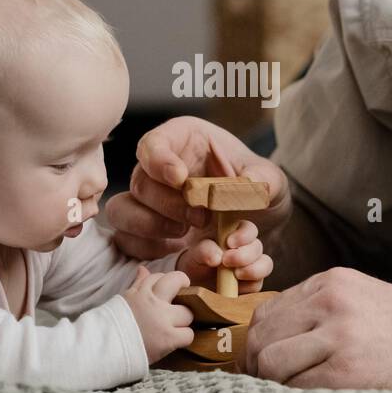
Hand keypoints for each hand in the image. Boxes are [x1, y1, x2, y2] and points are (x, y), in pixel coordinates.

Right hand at [106, 116, 290, 260]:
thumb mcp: (269, 178)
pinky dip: (149, 250)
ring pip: (122, 212)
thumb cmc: (256, 186)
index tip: (180, 177)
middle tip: (201, 216)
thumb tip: (248, 185)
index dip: (159, 160)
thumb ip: (262, 178)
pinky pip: (128, 241)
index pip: (154, 144)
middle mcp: (157, 170)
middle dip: (168, 203)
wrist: (257, 218)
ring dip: (151, 227)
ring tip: (185, 234)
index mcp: (182, 141)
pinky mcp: (146, 234)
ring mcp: (146, 203)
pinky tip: (177, 251)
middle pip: (140, 182)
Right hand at [122, 266, 194, 363]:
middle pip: (178, 281)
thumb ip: (138, 284)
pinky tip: (173, 341)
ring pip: (187, 313)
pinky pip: (188, 334)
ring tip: (173, 328)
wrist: (104, 349)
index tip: (164, 295)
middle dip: (182, 292)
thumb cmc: (113, 326)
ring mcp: (161, 319)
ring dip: (182, 321)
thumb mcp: (125, 300)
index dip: (165, 284)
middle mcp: (152, 302)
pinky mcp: (167, 338)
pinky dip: (183, 338)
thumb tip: (143, 269)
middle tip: (179, 305)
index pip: (160, 276)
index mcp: (140, 292)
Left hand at [175, 220, 273, 293]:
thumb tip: (217, 257)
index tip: (230, 243)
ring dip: (253, 269)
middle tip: (227, 261)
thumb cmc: (197, 260)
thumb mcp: (196, 252)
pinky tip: (236, 287)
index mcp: (236, 233)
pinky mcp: (253, 283)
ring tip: (236, 274)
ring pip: (266, 264)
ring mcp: (253, 265)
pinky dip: (249, 285)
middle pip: (258, 246)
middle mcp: (248, 247)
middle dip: (244, 255)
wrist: (196, 282)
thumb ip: (204, 249)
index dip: (244, 235)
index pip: (249, 228)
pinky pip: (259, 284)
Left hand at [243, 267, 391, 388]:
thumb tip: (271, 335)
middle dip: (256, 363)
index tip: (261, 361)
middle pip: (261, 335)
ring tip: (287, 390)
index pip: (267, 310)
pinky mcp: (347, 370)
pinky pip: (295, 386)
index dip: (258, 340)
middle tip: (265, 383)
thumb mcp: (360, 297)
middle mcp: (330, 301)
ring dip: (271, 382)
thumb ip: (318, 307)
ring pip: (270, 361)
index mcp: (331, 281)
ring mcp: (338, 334)